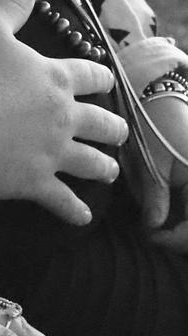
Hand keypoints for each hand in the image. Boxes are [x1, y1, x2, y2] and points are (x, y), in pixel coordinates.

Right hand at [0, 0, 127, 224]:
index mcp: (56, 77)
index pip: (92, 76)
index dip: (100, 78)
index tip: (106, 82)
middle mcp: (63, 117)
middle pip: (102, 124)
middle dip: (112, 128)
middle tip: (116, 132)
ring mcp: (52, 153)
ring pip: (92, 164)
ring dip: (103, 167)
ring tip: (109, 171)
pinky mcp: (34, 183)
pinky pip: (62, 202)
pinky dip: (74, 212)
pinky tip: (83, 218)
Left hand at [132, 94, 187, 249]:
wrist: (162, 95)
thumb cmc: (155, 127)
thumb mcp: (152, 165)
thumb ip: (156, 200)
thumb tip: (153, 229)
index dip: (175, 240)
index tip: (152, 237)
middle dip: (187, 239)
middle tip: (163, 238)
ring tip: (171, 231)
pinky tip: (178, 215)